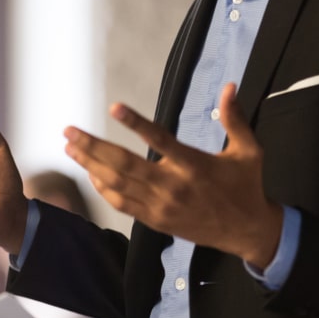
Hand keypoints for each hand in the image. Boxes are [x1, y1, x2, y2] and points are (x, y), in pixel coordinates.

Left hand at [63, 83, 282, 268]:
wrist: (247, 232)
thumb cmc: (246, 186)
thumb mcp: (249, 151)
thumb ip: (235, 118)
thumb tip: (230, 86)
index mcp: (195, 165)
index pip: (160, 140)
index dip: (136, 123)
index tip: (113, 107)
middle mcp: (173, 186)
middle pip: (125, 164)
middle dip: (93, 146)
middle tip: (69, 131)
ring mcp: (161, 206)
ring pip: (117, 184)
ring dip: (90, 165)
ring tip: (70, 147)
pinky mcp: (155, 220)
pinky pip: (122, 204)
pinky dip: (103, 188)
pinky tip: (91, 173)